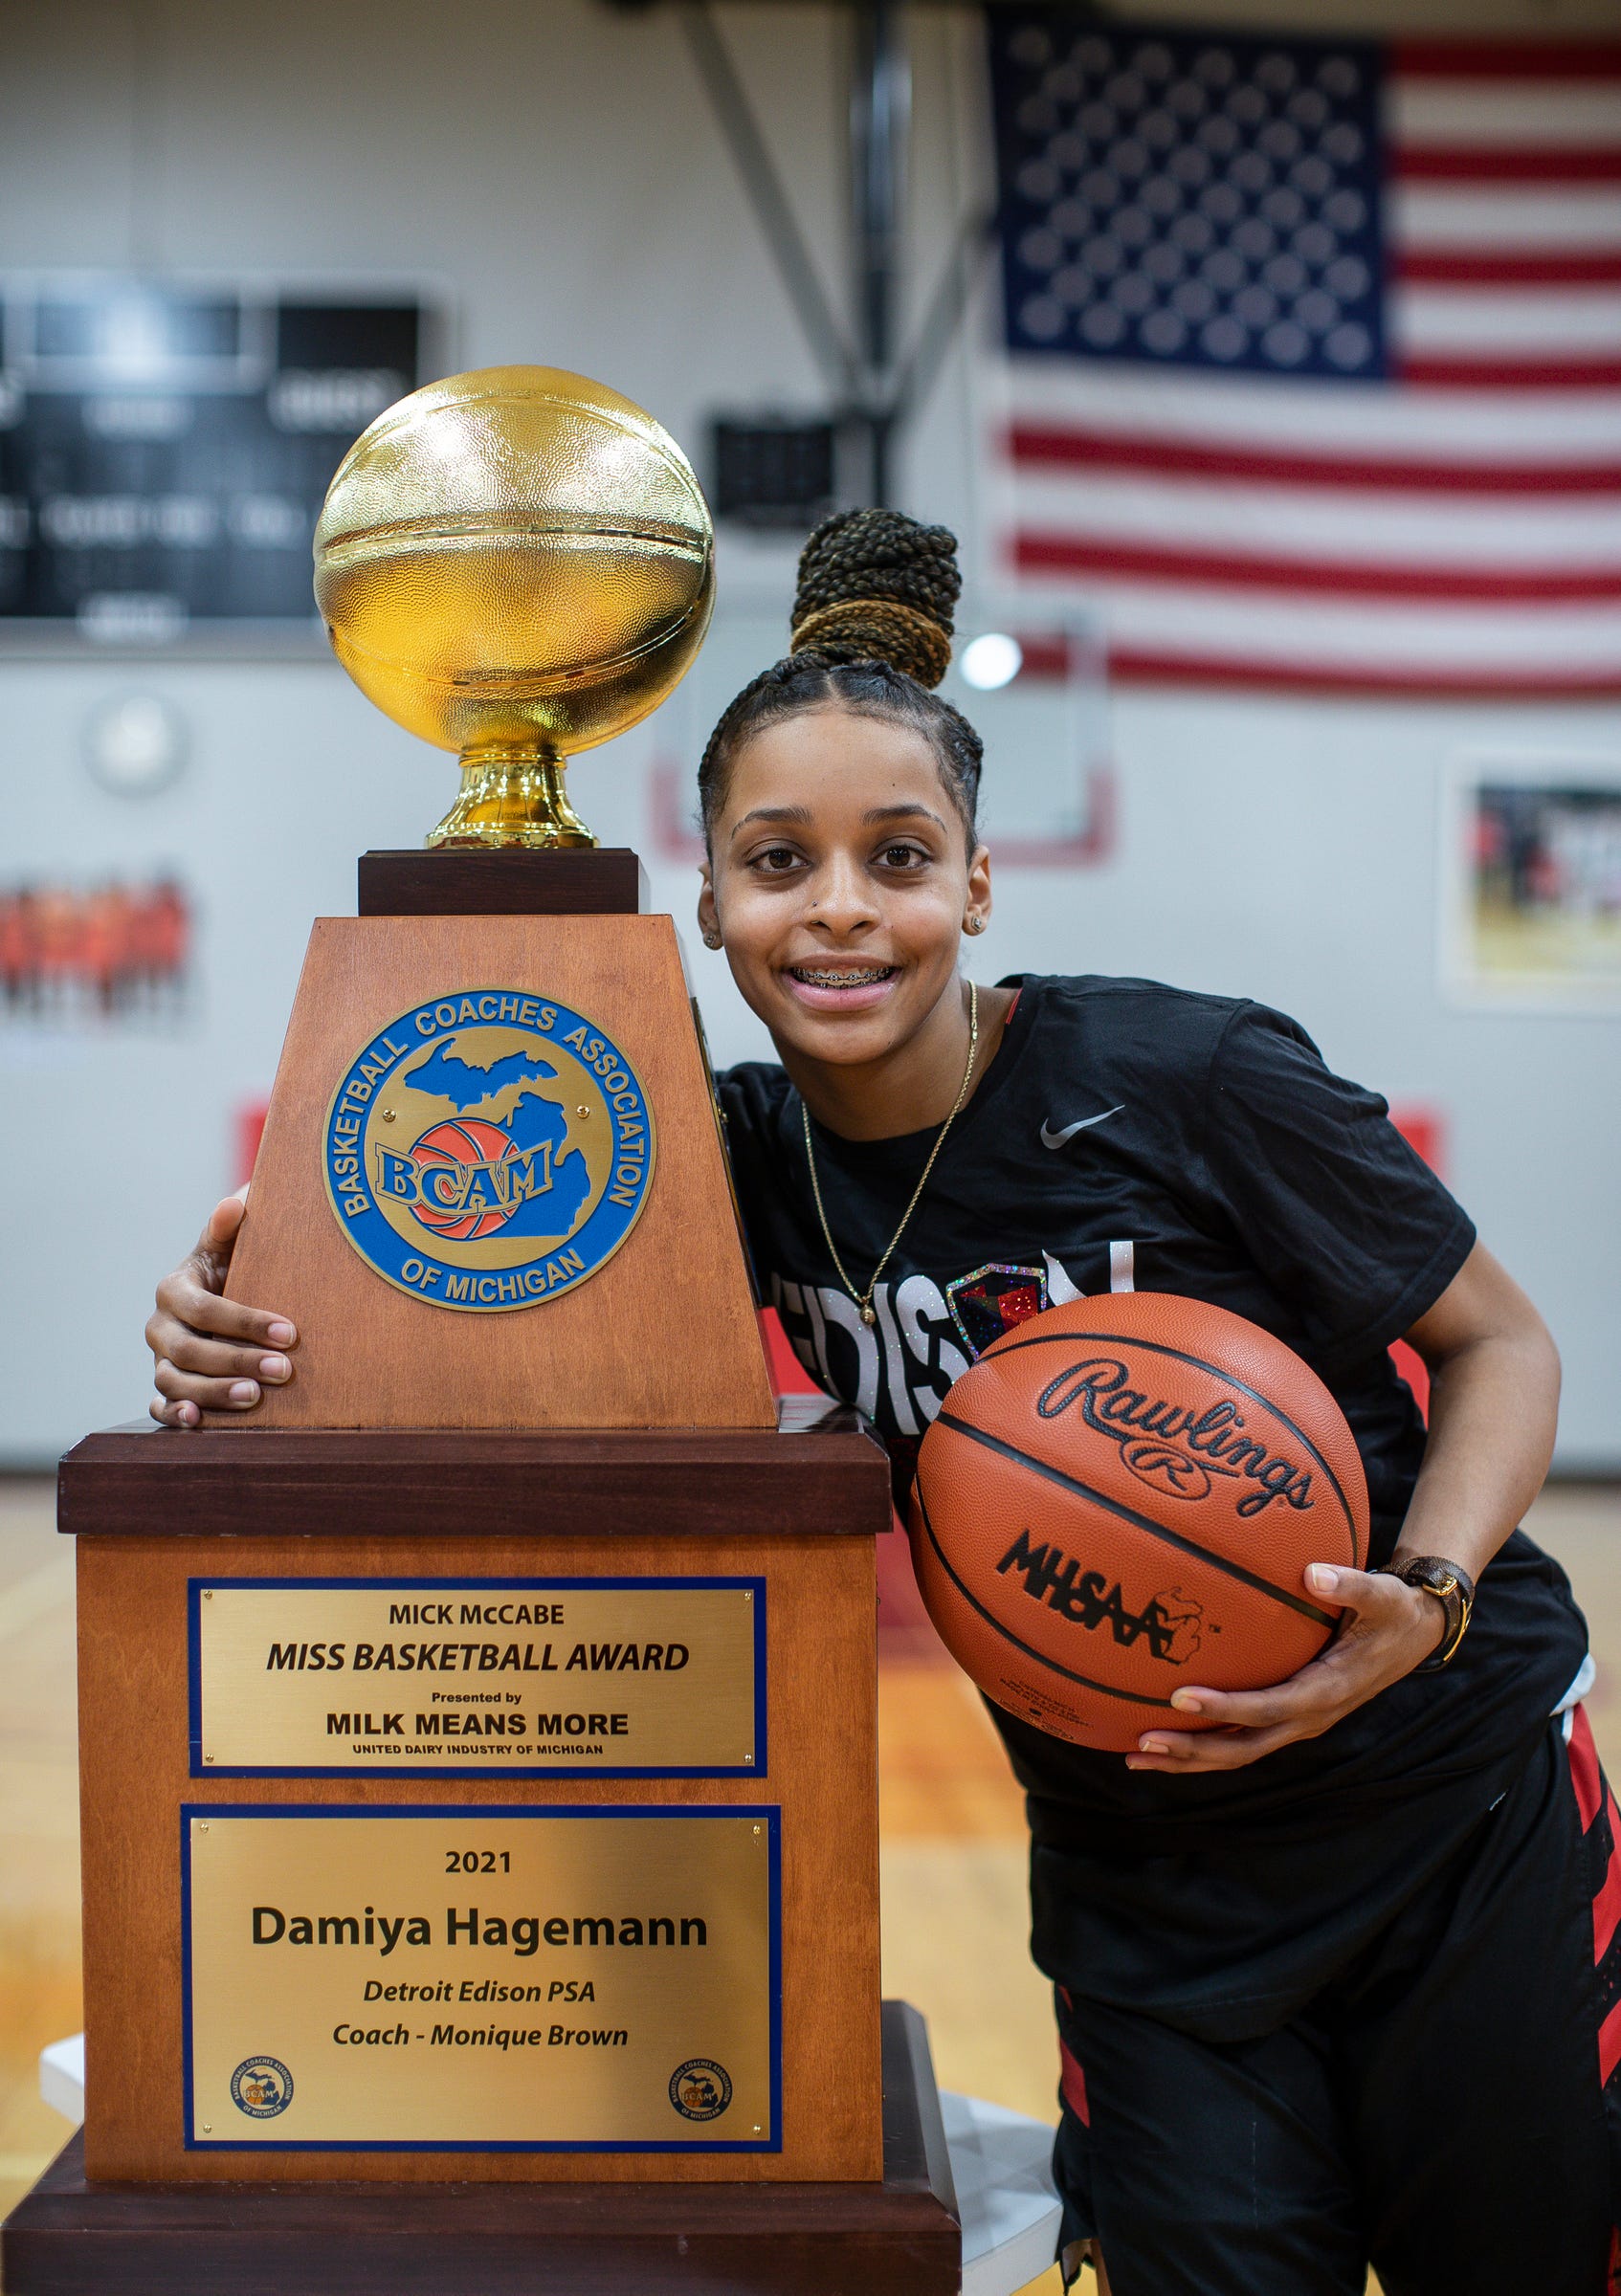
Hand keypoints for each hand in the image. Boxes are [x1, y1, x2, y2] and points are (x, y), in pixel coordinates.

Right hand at [146, 1188, 297, 1425]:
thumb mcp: (230, 1245)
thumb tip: (237, 1203)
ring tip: (253, 1398)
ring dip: (212, 1392)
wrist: (221, 1295)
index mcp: (174, 1289)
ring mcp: (160, 1359)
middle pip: (189, 1350)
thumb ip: (230, 1228)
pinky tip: (199, 1421)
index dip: (246, 1322)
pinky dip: (174, 1414)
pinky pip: (159, 1405)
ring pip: (174, 1381)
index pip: (205, 1309)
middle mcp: (160, 1326)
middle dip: (236, 1361)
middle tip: (283, 1371)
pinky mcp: (165, 1386)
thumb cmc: (232, 1268)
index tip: (290, 1332)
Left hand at [1124, 1564, 1446, 1772]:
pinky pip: (1243, 1738)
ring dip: (1190, 1758)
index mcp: (1327, 1691)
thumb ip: (1351, 1584)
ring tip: (1136, 1755)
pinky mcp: (1290, 1716)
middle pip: (1244, 1747)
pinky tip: (1165, 1739)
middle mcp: (1310, 1717)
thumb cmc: (1394, 1610)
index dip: (1225, 1708)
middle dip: (1193, 1750)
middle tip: (1141, 1744)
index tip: (1179, 1697)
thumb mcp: (1383, 1595)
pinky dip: (1204, 1745)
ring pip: (1239, 1752)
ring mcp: (1299, 1722)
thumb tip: (1313, 1573)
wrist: (1415, 1632)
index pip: (1268, 1707)